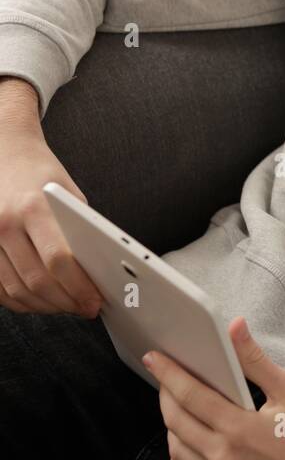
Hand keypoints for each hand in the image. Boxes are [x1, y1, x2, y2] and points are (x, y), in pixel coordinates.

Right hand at [0, 97, 105, 316]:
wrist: (4, 151)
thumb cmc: (40, 172)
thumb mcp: (68, 193)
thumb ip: (80, 229)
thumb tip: (100, 271)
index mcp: (34, 206)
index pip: (58, 260)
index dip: (79, 288)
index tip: (94, 301)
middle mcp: (5, 223)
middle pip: (37, 281)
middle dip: (66, 302)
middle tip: (85, 308)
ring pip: (16, 290)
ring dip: (45, 306)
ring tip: (66, 306)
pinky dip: (21, 301)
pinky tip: (40, 300)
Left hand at [144, 316, 284, 459]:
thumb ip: (255, 359)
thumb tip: (233, 327)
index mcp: (240, 429)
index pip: (190, 395)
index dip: (168, 373)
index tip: (154, 357)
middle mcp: (225, 459)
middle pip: (176, 421)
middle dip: (165, 393)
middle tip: (165, 374)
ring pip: (176, 450)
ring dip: (170, 423)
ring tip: (177, 402)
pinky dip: (179, 455)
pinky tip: (187, 438)